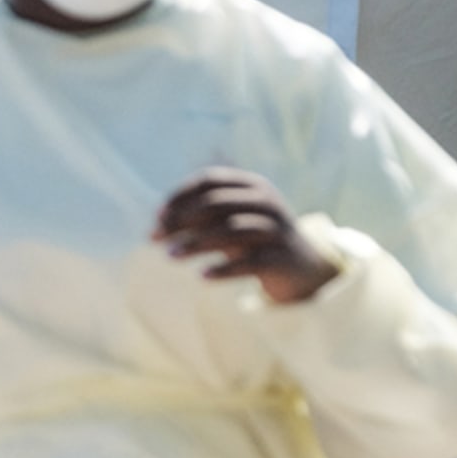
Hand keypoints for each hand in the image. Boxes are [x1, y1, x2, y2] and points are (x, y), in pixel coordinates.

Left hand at [153, 168, 339, 304]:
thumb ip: (197, 220)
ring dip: (195, 243)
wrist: (302, 266)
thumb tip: (154, 228)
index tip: (156, 217)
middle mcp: (266, 202)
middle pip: (216, 204)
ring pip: (231, 231)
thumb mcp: (228, 223)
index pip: (210, 181)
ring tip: (169, 256)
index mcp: (252, 185)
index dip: (180, 196)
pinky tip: (202, 276)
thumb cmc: (255, 240)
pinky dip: (224, 269)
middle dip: (181, 220)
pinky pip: (250, 262)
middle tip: (155, 239)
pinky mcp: (282, 257)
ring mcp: (276, 229)